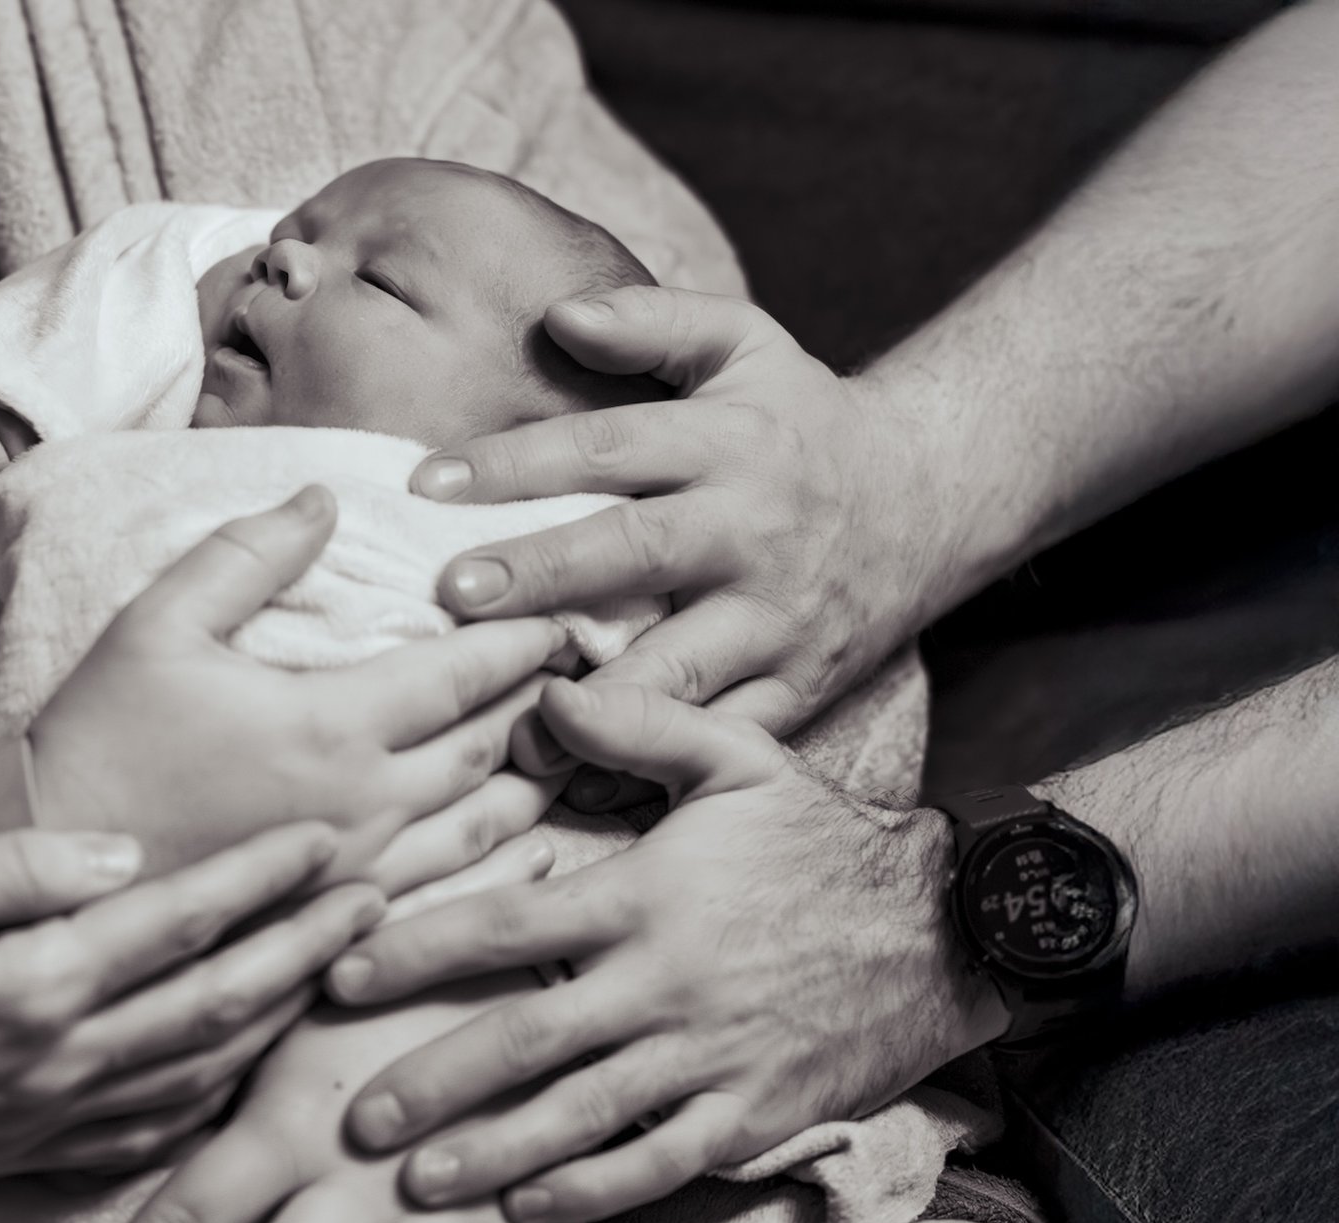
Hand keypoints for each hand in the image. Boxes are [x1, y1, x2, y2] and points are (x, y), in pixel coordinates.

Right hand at [0, 823, 380, 1210]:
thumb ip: (15, 868)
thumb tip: (122, 853)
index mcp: (30, 988)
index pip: (178, 922)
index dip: (263, 878)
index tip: (330, 837)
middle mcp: (63, 1063)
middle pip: (222, 1003)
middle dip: (312, 949)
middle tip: (384, 899)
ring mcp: (56, 1119)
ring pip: (207, 1069)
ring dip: (285, 1017)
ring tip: (346, 967)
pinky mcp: (38, 1152)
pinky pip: (160, 1129)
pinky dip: (224, 1093)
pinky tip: (256, 1062)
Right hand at [22, 486, 562, 877]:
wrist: (49, 876)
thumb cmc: (95, 741)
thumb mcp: (153, 626)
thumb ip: (245, 555)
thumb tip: (323, 493)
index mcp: (329, 725)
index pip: (464, 674)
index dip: (525, 640)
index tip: (569, 614)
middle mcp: (364, 804)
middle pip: (491, 746)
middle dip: (548, 705)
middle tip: (590, 675)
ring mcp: (358, 872)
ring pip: (484, 825)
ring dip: (537, 782)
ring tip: (573, 749)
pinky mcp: (338, 920)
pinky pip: (448, 888)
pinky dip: (504, 859)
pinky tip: (531, 847)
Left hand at [324, 680, 1007, 1222]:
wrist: (950, 928)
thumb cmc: (825, 840)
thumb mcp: (740, 758)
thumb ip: (638, 725)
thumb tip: (544, 690)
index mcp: (644, 895)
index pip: (506, 925)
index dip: (417, 951)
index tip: (342, 973)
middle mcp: (663, 983)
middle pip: (524, 1040)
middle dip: (431, 1083)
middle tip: (353, 1121)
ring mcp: (707, 1057)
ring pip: (579, 1117)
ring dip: (491, 1153)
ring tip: (418, 1184)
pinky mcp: (749, 1114)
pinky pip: (658, 1164)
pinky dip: (592, 1192)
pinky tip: (531, 1208)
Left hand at [410, 287, 942, 750]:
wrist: (926, 504)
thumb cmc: (801, 426)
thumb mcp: (748, 346)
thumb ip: (655, 321)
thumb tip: (560, 315)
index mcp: (730, 444)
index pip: (608, 446)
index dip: (516, 463)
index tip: (427, 484)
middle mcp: (753, 532)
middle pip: (637, 552)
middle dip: (543, 575)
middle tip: (453, 592)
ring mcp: (775, 619)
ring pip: (679, 663)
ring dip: (595, 691)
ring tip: (514, 708)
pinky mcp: (795, 688)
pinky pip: (718, 735)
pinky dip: (653, 760)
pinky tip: (578, 777)